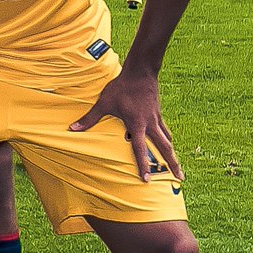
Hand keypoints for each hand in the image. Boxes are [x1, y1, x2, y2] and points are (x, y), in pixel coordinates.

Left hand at [70, 66, 181, 181]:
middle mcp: (150, 124)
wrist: (140, 73)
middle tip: (180, 178)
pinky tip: (169, 143)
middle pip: (164, 148)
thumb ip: (89, 118)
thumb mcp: (103, 103)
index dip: (143, 165)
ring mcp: (156, 119)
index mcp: (136, 125)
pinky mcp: (158, 113)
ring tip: (177, 167)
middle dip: (172, 164)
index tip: (146, 179)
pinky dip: (168, 139)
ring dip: (172, 153)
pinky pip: (165, 130)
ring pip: (167, 140)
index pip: (140, 150)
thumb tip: (72, 129)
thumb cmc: (121, 88)